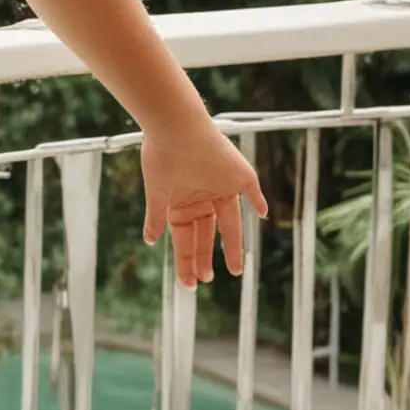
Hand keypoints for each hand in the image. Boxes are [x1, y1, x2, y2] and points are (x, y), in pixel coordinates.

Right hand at [139, 115, 267, 287]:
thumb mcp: (157, 193)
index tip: (189, 281)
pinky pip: (253, 191)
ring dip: (230, 247)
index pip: (187, 236)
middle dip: (203, 258)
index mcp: (183, 201)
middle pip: (205, 234)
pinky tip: (262, 213)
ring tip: (233, 271)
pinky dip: (258, 201)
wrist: (175, 128)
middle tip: (203, 281)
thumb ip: (155, 218)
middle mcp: (202, 196)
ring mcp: (221, 187)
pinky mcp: (239, 176)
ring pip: (229, 224)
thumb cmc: (161, 157)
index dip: (188, 258)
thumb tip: (148, 241)